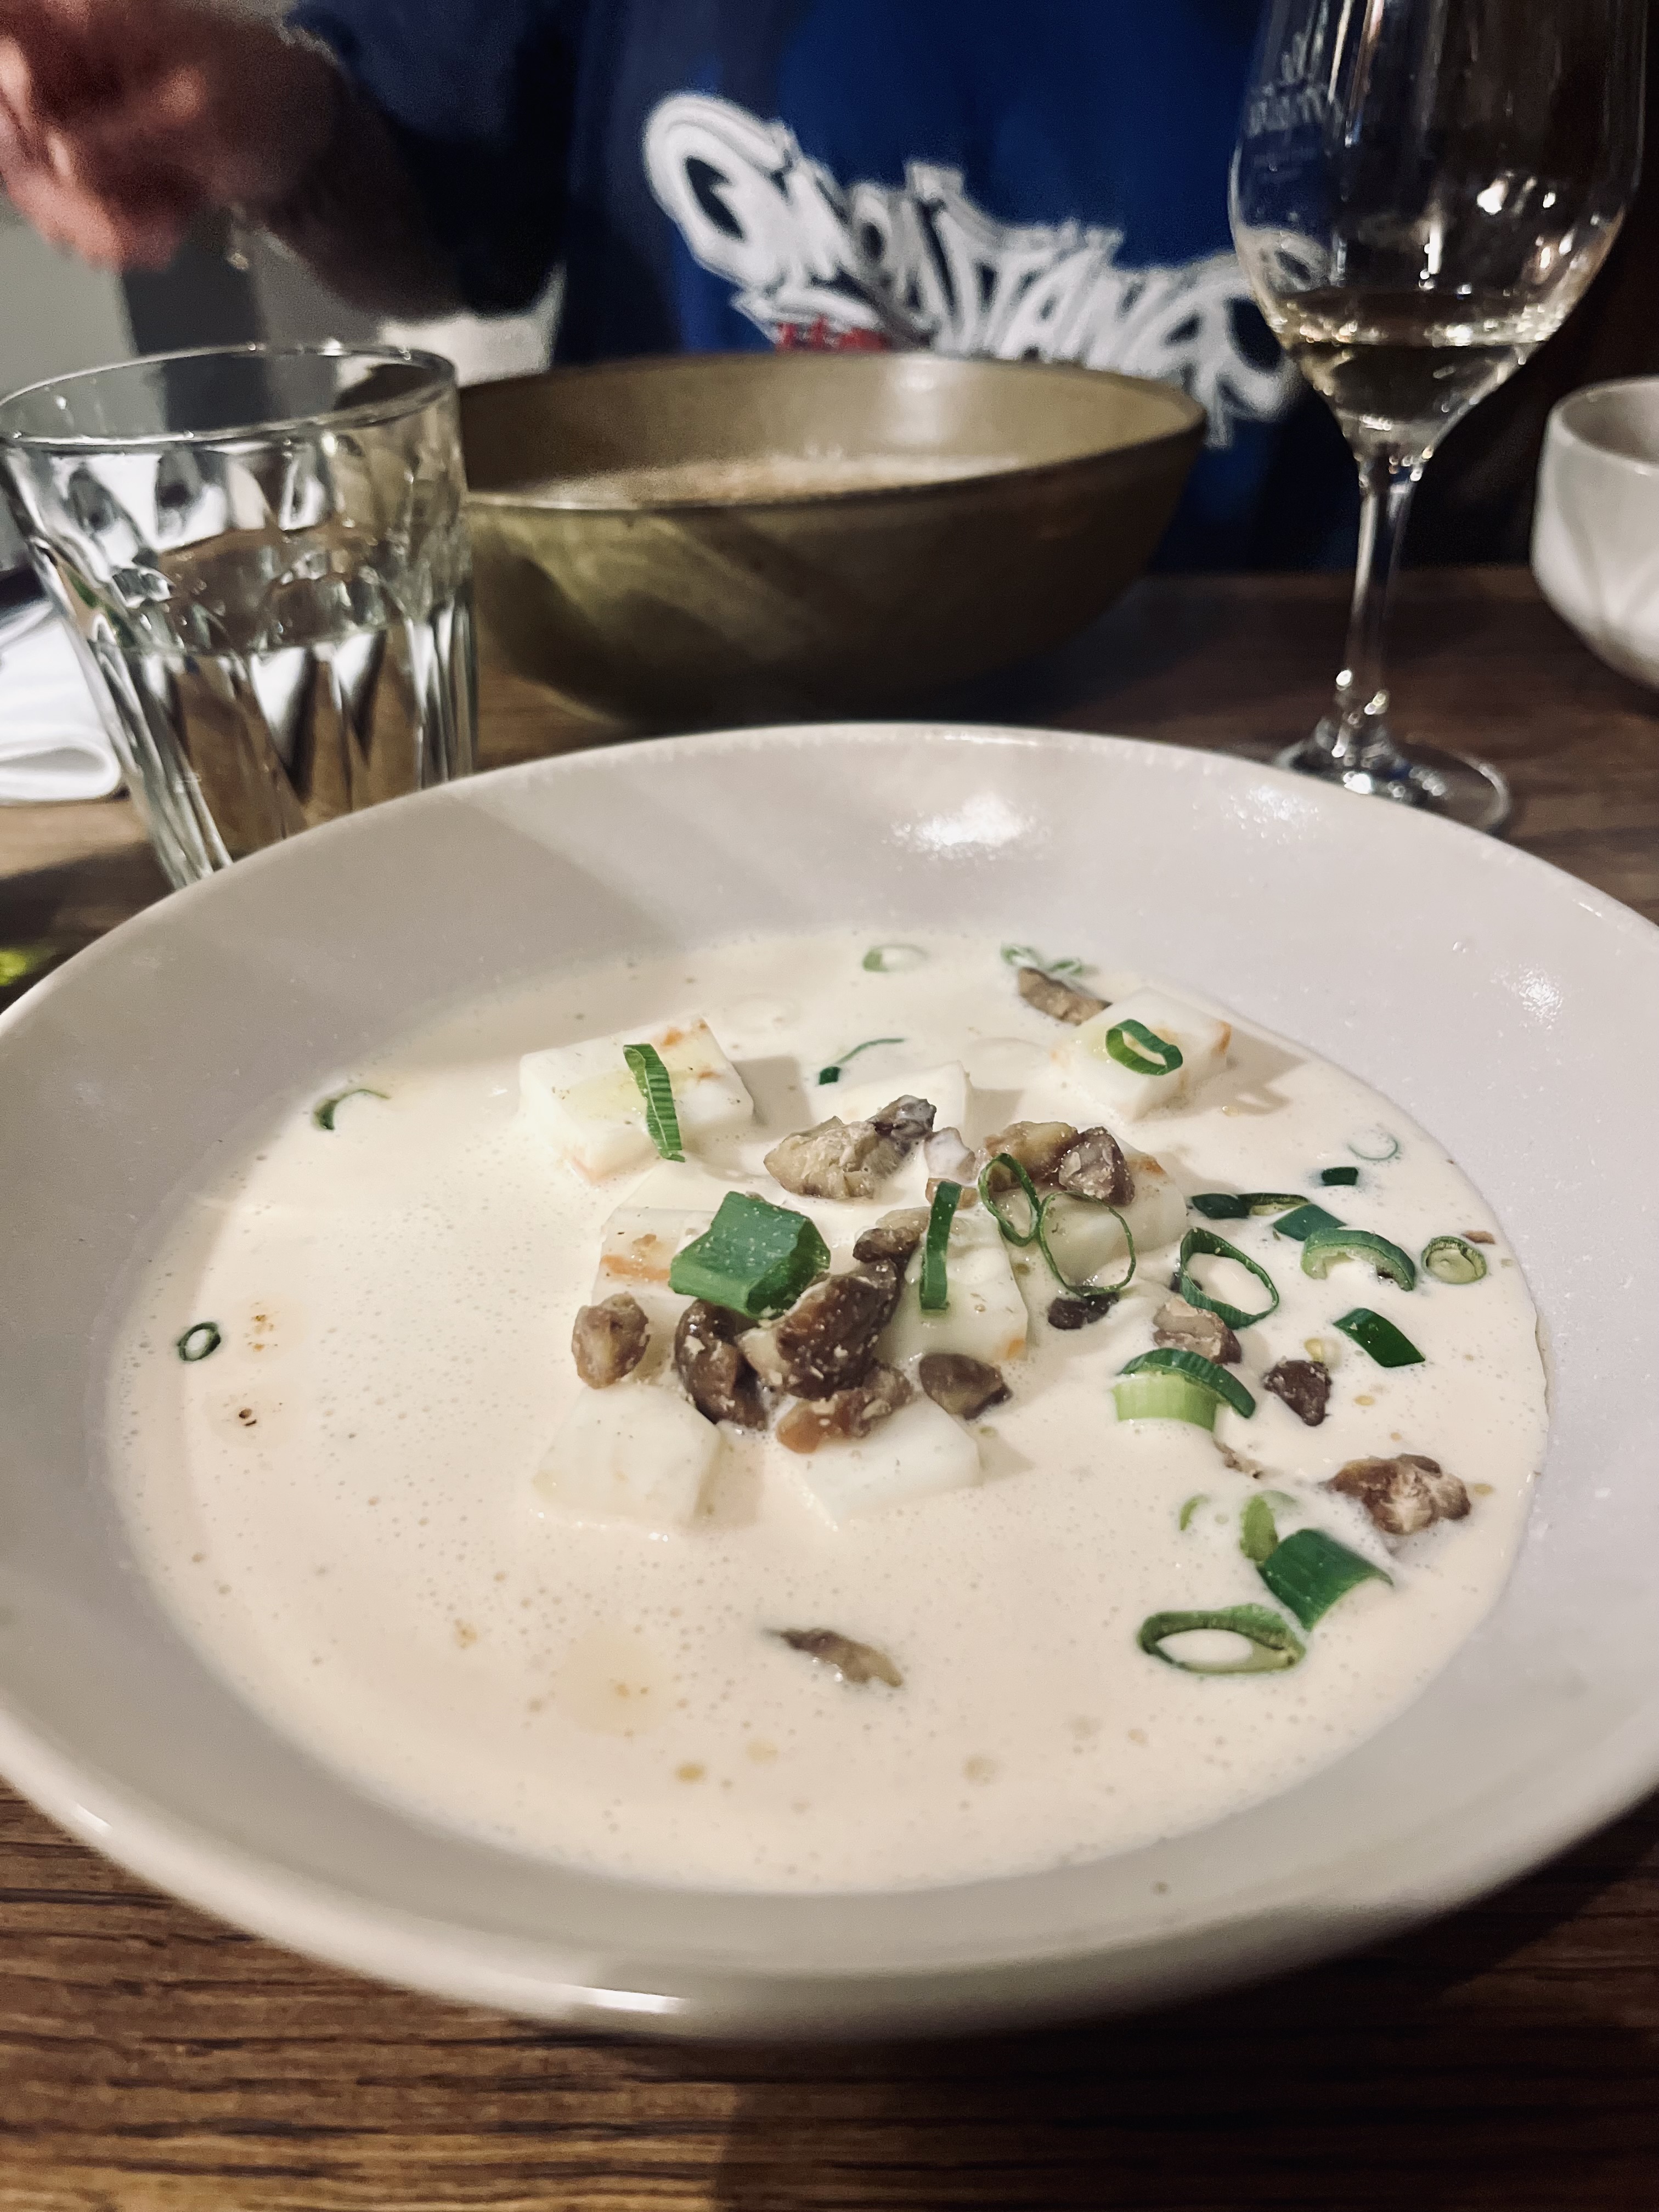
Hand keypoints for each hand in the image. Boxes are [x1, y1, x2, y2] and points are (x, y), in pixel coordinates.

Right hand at [0, 0, 339, 268]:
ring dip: (96, 227)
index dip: (7, 100)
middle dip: (59, 195)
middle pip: (10, 136)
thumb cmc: (254, 96)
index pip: (3, 39)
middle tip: (120, 230)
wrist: (296, 138)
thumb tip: (56, 158)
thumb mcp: (194, 115)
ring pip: (36, 184)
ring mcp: (70, 122)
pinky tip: (161, 238)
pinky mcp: (91, 171)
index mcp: (74, 24)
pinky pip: (74, 215)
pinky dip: (116, 238)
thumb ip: (123, 135)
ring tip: (160, 234)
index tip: (42, 139)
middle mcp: (57, 69)